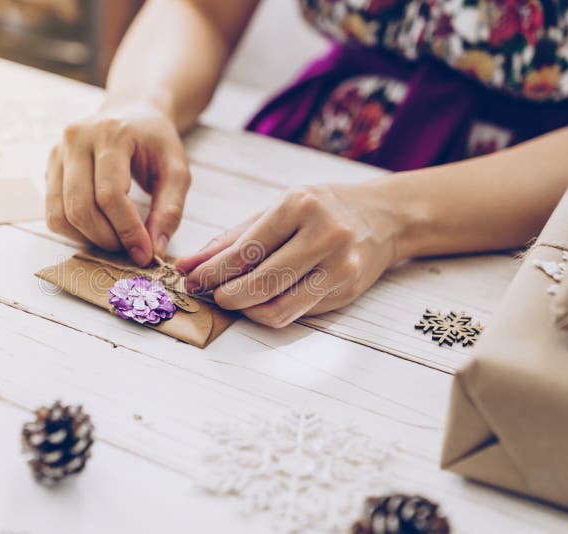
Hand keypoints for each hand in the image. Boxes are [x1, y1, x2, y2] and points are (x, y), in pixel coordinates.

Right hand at [45, 101, 190, 265]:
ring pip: (61, 215)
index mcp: (111, 133)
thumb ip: (170, 209)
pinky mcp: (49, 168)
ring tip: (115, 238)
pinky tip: (98, 228)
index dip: (127, 230)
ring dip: (89, 238)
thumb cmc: (155, 142)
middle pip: (81, 207)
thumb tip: (154, 250)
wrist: (132, 113)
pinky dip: (74, 231)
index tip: (144, 253)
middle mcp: (76, 139)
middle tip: (130, 248)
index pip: (110, 194)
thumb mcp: (176, 170)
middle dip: (107, 238)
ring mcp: (57, 152)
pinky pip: (52, 213)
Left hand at [175, 184, 403, 327]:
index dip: (212, 272)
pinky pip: (296, 313)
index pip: (246, 250)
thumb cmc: (319, 210)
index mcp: (300, 206)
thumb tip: (186, 266)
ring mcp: (340, 266)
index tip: (191, 280)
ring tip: (234, 299)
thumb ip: (229, 240)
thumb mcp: (274, 211)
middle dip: (226, 296)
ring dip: (246, 310)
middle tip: (212, 295)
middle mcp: (325, 235)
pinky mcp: (347, 292)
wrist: (382, 218)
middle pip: (261, 283)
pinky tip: (260, 301)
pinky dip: (269, 312)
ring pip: (278, 308)